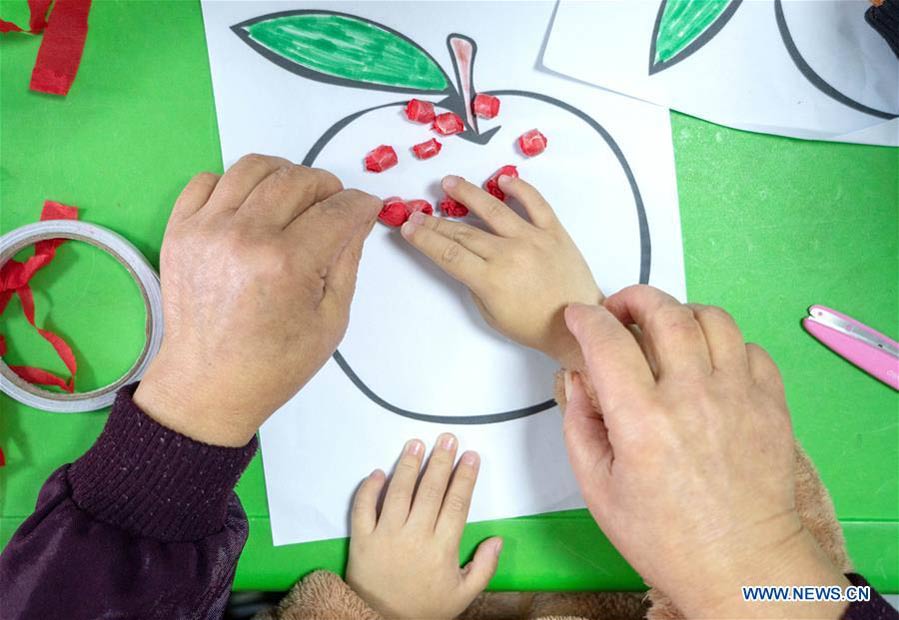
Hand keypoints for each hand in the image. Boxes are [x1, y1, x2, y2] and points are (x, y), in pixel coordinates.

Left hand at [134, 154, 380, 446]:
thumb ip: (348, 259)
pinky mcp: (180, 231)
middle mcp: (244, 238)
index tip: (365, 206)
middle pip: (297, 179)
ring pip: (253, 167)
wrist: (208, 385)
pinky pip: (208, 180)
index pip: (336, 209)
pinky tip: (250, 208)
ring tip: (293, 198)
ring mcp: (206, 230)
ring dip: (283, 175)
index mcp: (287, 264)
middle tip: (332, 205)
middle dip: (325, 185)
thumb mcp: (331, 318)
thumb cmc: (273, 363)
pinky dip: (234, 184)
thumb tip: (358, 216)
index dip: (359, 204)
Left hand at [346, 434, 502, 619]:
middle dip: (441, 461)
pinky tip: (378, 472)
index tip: (471, 456)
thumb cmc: (424, 609)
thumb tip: (497, 539)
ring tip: (416, 444)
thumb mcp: (463, 595)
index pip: (456, 503)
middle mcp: (414, 537)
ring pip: (398, 492)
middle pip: (430, 490)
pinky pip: (363, 508)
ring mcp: (386, 536)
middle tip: (447, 439)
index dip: (465, 477)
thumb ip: (484, 567)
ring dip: (408, 465)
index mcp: (442, 549)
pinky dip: (368, 488)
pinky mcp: (362, 540)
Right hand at [401, 174, 601, 367]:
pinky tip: (503, 180)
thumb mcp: (492, 315)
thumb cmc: (534, 326)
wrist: (577, 323)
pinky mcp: (555, 231)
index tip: (409, 228)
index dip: (424, 239)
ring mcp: (533, 239)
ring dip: (468, 194)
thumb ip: (474, 285)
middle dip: (435, 222)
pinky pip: (536, 203)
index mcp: (491, 280)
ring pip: (494, 209)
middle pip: (463, 232)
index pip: (448, 253)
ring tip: (450, 183)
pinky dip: (520, 189)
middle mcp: (510, 254)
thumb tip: (462, 259)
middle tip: (418, 213)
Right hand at [562, 286, 848, 618]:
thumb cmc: (667, 537)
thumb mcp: (598, 490)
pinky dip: (723, 343)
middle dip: (634, 298)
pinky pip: (750, 348)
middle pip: (665, 312)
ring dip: (681, 313)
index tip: (579, 315)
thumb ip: (579, 426)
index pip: (607, 340)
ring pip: (712, 318)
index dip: (586, 317)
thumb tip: (577, 379)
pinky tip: (707, 362)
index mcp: (642, 421)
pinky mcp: (770, 404)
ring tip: (665, 329)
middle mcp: (693, 397)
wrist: (742, 566)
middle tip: (619, 310)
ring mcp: (738, 397)